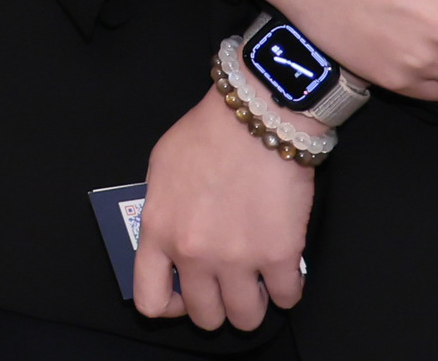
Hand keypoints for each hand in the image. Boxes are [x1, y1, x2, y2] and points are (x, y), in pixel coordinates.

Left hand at [132, 84, 313, 328]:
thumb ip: (162, 213)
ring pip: (246, 319)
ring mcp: (238, 260)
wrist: (255, 118)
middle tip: (227, 286)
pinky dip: (287, 290)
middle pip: (205, 317)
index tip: (184, 296)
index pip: (150, 300)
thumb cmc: (205, 135)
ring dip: (252, 305)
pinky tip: (285, 272)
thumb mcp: (160, 170)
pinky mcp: (280, 257)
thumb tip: (170, 239)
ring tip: (257, 284)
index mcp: (158, 231)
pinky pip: (287, 299)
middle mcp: (194, 254)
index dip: (169, 307)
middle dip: (217, 307)